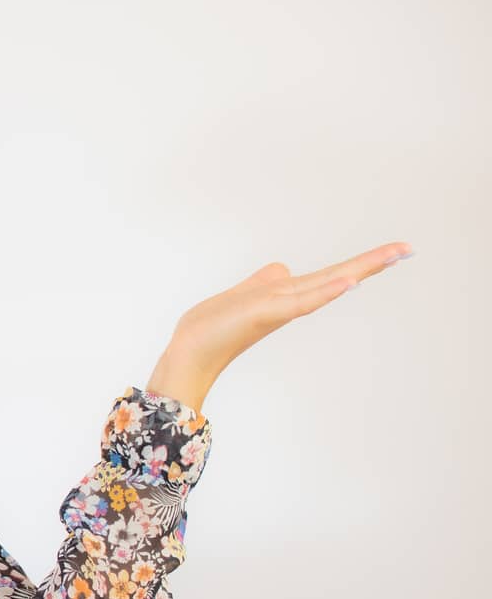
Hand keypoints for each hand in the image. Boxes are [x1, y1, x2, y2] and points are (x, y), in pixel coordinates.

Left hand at [149, 241, 414, 410]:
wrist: (190, 351)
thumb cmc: (216, 326)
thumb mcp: (246, 293)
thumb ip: (268, 281)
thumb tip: (284, 269)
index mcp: (287, 295)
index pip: (331, 275)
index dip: (362, 263)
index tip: (396, 250)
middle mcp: (289, 301)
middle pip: (337, 277)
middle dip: (372, 263)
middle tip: (409, 248)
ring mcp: (278, 307)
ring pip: (325, 285)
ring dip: (358, 270)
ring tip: (391, 256)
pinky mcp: (264, 314)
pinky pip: (301, 302)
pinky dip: (325, 292)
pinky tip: (347, 283)